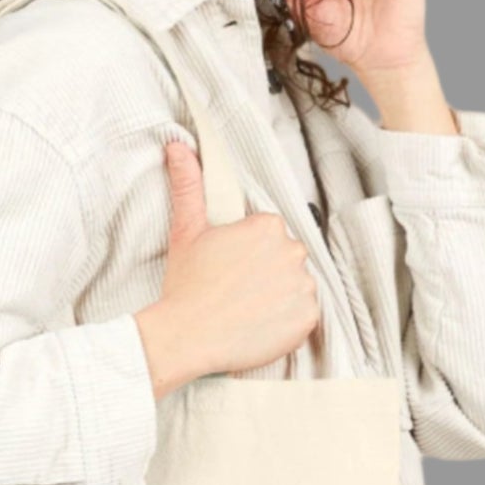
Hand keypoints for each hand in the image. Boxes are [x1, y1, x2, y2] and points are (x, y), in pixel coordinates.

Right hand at [134, 140, 319, 396]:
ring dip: (279, 296)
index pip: (269, 235)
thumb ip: (189, 186)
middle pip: (286, 259)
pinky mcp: (308, 318)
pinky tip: (261, 324)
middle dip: (267, 273)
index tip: (231, 269)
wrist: (187, 337)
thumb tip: (177, 147)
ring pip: (297, 286)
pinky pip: (305, 315)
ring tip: (247, 310)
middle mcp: (292, 251)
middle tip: (237, 292)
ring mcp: (303, 286)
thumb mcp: (186, 231)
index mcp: (267, 226)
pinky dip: (288, 322)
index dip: (249, 254)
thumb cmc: (186, 286)